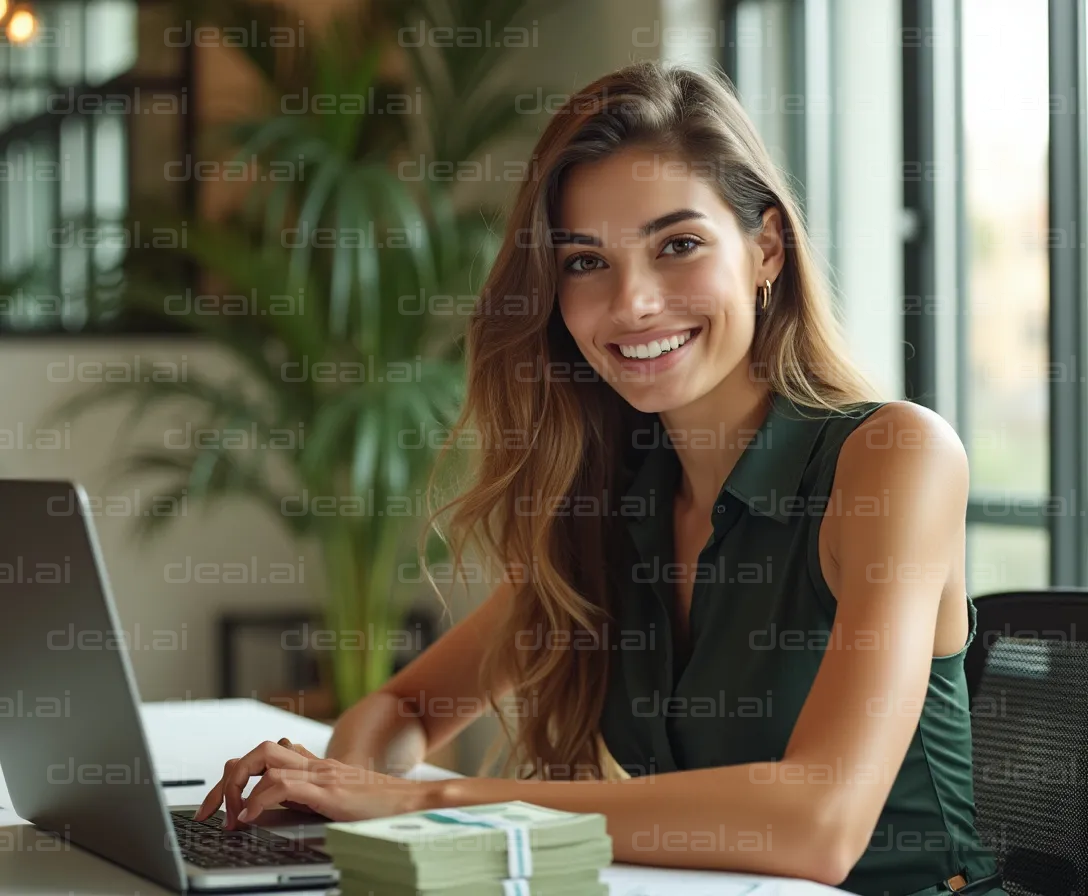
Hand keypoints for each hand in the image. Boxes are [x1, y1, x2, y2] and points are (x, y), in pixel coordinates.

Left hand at [193, 737, 430, 828]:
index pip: (266, 754)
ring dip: (236, 787)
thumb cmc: (382, 805)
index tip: (222, 807)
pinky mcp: (327, 790)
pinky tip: (249, 819)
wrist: (415, 802)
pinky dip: (257, 800)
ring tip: (229, 817)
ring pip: (263, 758)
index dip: (237, 776)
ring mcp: (320, 775)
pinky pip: (280, 784)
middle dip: (225, 781)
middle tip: (209, 813)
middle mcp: (315, 765)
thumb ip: (314, 793)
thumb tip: (279, 797)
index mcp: (316, 767)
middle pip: (258, 751)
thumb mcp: (341, 798)